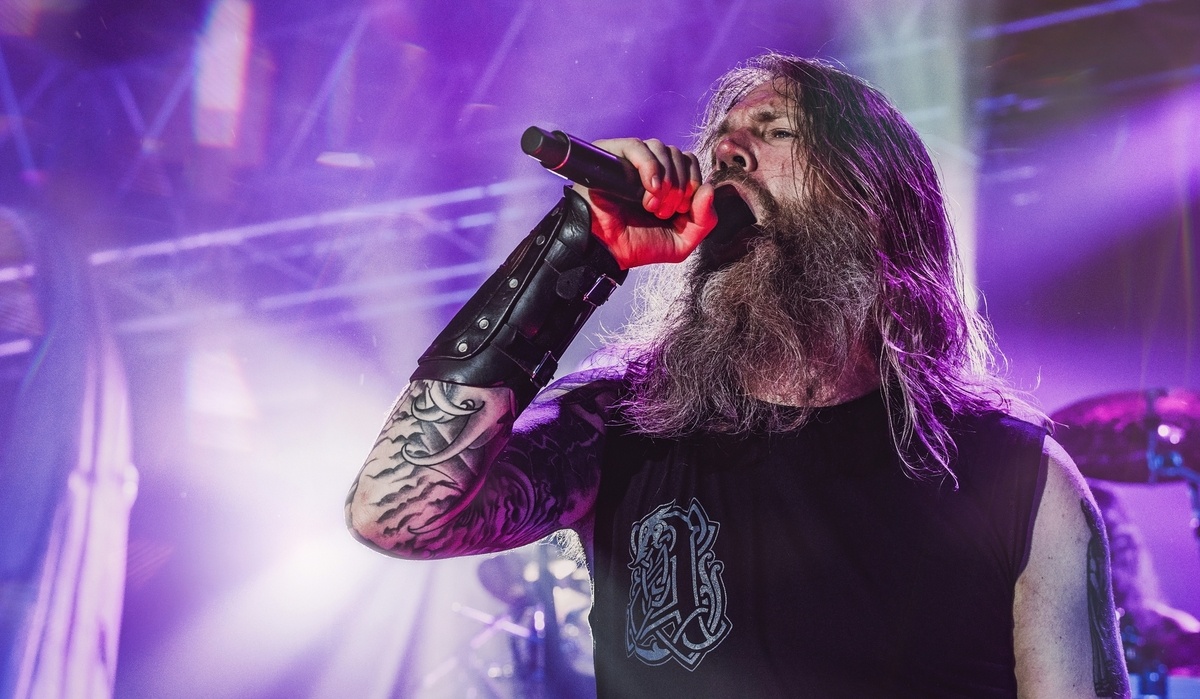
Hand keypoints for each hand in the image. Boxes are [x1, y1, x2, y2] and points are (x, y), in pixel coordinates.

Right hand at [572, 138, 717, 268]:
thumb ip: (704, 220)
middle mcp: (650, 168)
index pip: (690, 162)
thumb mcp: (681, 242)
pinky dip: (650, 167)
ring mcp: (630, 161)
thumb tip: (709, 189)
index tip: (681, 211)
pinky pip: (638, 146)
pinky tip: (649, 188)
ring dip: (666, 180)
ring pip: (662, 148)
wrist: (605, 251)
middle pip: (679, 155)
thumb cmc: (637, 246)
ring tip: (651, 205)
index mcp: (668, 182)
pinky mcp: (611, 156)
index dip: (692, 183)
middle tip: (663, 212)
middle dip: (680, 187)